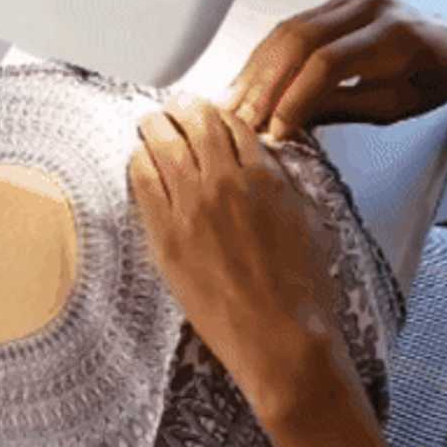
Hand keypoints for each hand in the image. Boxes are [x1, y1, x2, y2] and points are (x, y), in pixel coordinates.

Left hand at [129, 94, 347, 418]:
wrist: (279, 338)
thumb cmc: (302, 289)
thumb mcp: (307, 218)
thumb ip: (279, 181)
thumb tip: (259, 158)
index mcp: (263, 175)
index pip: (230, 123)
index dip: (213, 111)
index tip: (204, 110)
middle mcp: (224, 182)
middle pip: (193, 123)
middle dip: (181, 109)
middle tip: (173, 107)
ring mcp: (190, 207)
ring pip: (162, 144)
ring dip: (154, 126)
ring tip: (149, 121)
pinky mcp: (164, 235)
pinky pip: (142, 181)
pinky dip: (140, 161)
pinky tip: (139, 158)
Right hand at [224, 0, 446, 139]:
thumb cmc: (428, 83)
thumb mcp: (388, 107)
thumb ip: (338, 107)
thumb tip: (287, 122)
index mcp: (394, 36)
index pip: (327, 62)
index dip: (294, 98)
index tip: (275, 129)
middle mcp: (369, 7)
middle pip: (299, 39)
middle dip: (265, 83)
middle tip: (243, 117)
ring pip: (288, 29)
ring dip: (257, 69)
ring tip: (234, 103)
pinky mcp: (334, 0)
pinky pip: (290, 25)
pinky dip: (265, 56)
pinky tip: (248, 80)